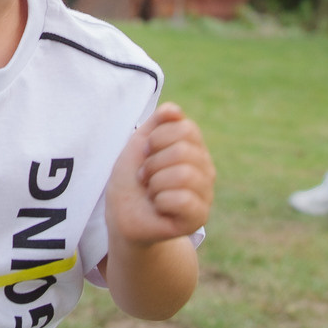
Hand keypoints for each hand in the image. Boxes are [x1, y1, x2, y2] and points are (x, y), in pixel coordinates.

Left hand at [105, 104, 213, 247]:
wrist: (121, 213)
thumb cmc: (132, 178)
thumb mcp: (139, 143)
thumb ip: (158, 123)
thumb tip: (173, 110)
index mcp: (194, 147)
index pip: (185, 128)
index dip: (156, 140)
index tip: (146, 155)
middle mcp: (206, 168)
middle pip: (184, 151)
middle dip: (153, 164)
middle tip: (146, 178)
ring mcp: (206, 193)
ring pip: (184, 174)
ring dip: (156, 183)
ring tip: (152, 192)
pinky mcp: (199, 217)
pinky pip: (184, 200)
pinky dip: (162, 201)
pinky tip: (159, 207)